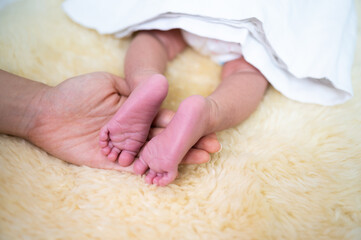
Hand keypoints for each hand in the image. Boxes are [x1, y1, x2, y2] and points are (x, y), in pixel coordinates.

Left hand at [27, 72, 220, 172]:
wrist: (49, 113)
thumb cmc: (76, 94)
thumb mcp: (108, 83)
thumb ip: (133, 91)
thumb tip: (157, 88)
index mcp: (135, 112)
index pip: (165, 118)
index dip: (185, 122)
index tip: (205, 123)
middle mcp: (134, 131)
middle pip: (166, 138)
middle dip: (190, 141)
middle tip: (213, 145)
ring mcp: (126, 147)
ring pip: (157, 153)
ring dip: (179, 156)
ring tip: (202, 157)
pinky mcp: (113, 163)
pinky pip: (137, 168)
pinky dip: (155, 169)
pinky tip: (173, 170)